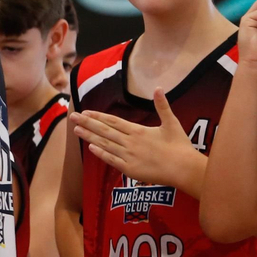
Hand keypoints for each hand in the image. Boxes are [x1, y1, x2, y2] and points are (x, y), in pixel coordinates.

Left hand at [72, 90, 204, 190]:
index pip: (113, 121)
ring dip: (89, 137)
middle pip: (104, 131)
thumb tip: (158, 87)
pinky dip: (100, 153)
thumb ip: (163, 106)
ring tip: (76, 130)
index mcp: (138, 131)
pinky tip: (90, 147)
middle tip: (72, 117)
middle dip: (87, 124)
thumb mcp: (172, 123)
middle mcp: (130, 142)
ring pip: (104, 144)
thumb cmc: (180, 146)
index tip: (85, 112)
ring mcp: (128, 156)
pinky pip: (111, 160)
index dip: (98, 116)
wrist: (184, 169)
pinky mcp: (130, 169)